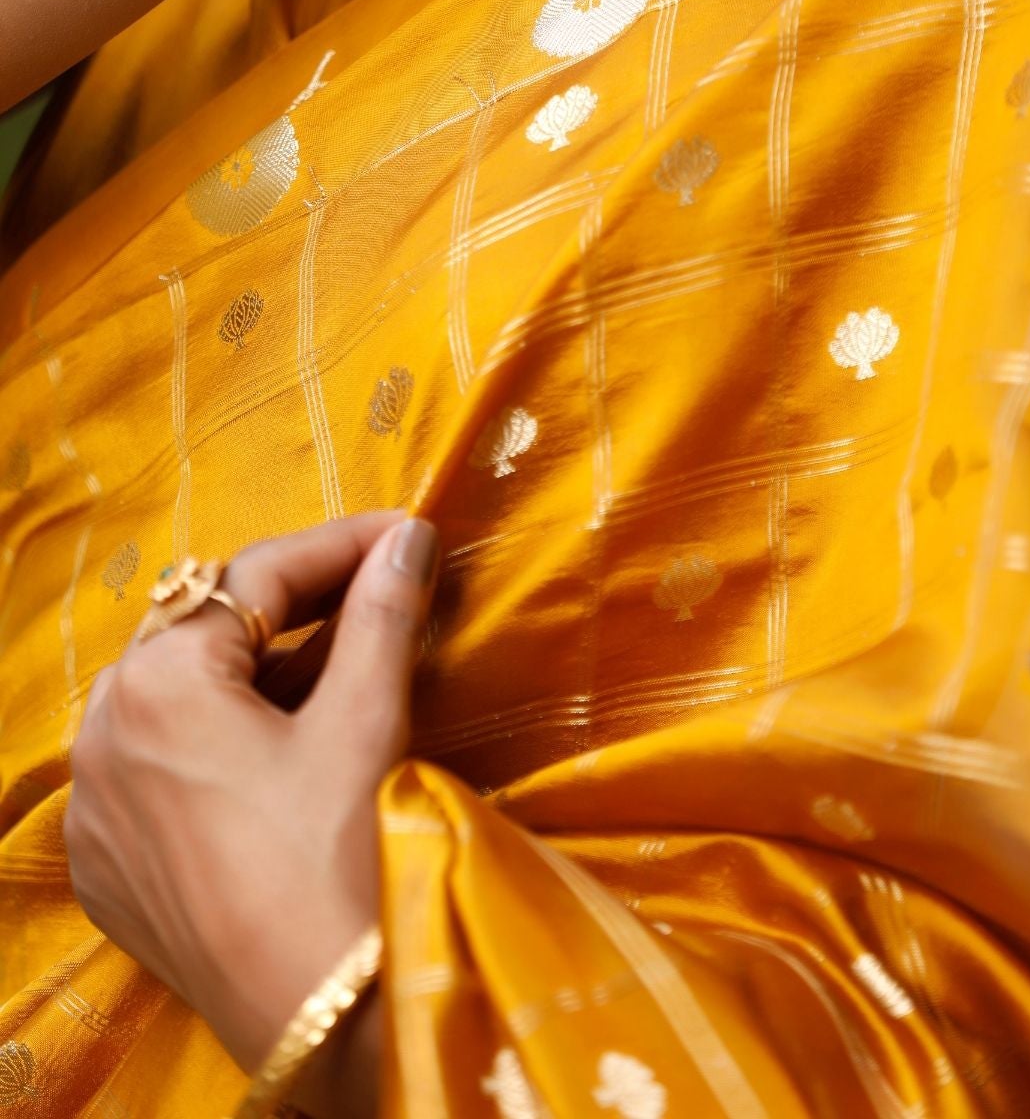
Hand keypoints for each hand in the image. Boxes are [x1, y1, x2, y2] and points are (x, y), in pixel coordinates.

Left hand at [63, 510, 438, 1092]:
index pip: (259, 576)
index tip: (408, 535)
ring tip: (345, 670)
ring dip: (260, 674)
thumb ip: (381, 612)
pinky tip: (287, 752)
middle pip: (209, 631)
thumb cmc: (338, 858)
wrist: (319, 1019)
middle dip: (297, 608)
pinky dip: (221, 743)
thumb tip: (408, 539)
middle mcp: (102, 730)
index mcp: (158, 682)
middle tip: (381, 594)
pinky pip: (160, 766)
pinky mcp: (107, 863)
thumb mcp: (364, 720)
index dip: (345, 545)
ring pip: (182, 697)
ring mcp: (96, 804)